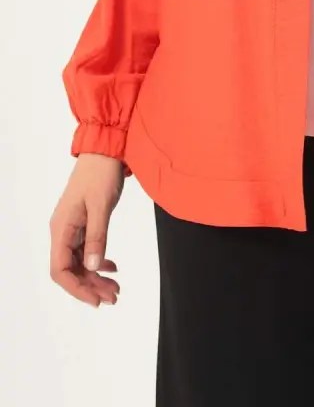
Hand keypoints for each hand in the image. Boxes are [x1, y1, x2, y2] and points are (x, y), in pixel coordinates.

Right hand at [49, 153, 124, 307]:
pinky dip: (99, 261)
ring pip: (80, 262)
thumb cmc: (101, 174)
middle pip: (70, 270)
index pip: (60, 270)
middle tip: (114, 296)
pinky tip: (112, 267)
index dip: (76, 288)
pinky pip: (86, 251)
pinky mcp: (83, 224)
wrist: (105, 151)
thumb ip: (97, 237)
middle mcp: (63, 231)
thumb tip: (93, 268)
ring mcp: (72, 228)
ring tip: (116, 288)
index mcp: (61, 228)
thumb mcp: (101, 206)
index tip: (96, 300)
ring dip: (96, 277)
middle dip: (90, 286)